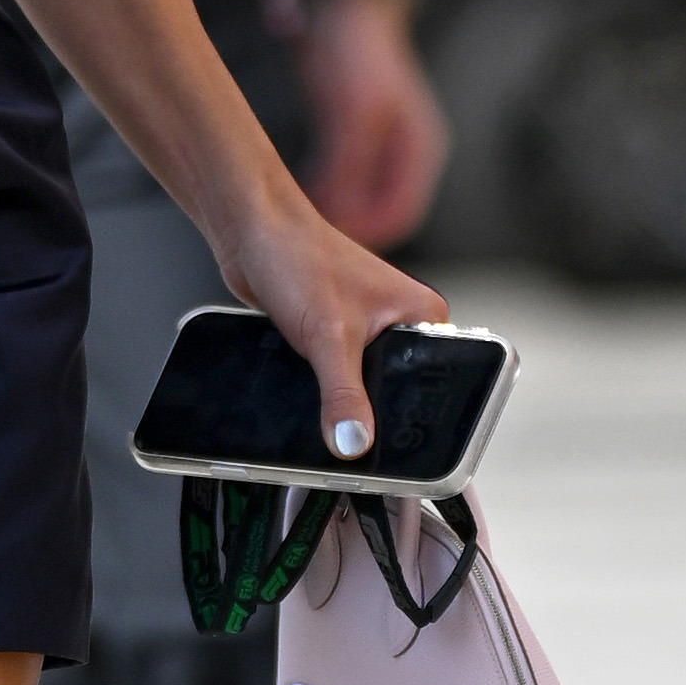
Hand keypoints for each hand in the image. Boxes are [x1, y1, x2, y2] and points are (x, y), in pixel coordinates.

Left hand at [220, 189, 444, 472]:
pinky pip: (334, 376)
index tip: (395, 453)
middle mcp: (401, 322)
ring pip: (361, 385)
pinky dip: (321, 390)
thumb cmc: (299, 258)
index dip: (414, 419)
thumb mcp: (328, 338)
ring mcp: (366, 329)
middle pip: (396, 390)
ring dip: (342, 404)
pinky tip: (309, 404)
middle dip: (372, 415)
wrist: (251, 232)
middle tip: (351, 444)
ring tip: (327, 426)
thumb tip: (354, 443)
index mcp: (424, 317)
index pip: (434, 383)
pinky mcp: (332, 335)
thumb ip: (343, 394)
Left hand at [299, 0, 445, 250]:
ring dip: (332, 211)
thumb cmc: (354, 54)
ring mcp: (380, 141)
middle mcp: (404, 150)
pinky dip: (320, 190)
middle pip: (379, 210)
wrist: (343, 5)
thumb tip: (339, 217)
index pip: (399, 215)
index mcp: (419, 150)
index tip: (330, 251)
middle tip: (307, 245)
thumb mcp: (354, 113)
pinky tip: (291, 195)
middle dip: (347, 228)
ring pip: (357, 195)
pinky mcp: (352, 131)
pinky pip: (339, 176)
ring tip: (296, 227)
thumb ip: (349, 165)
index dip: (367, 236)